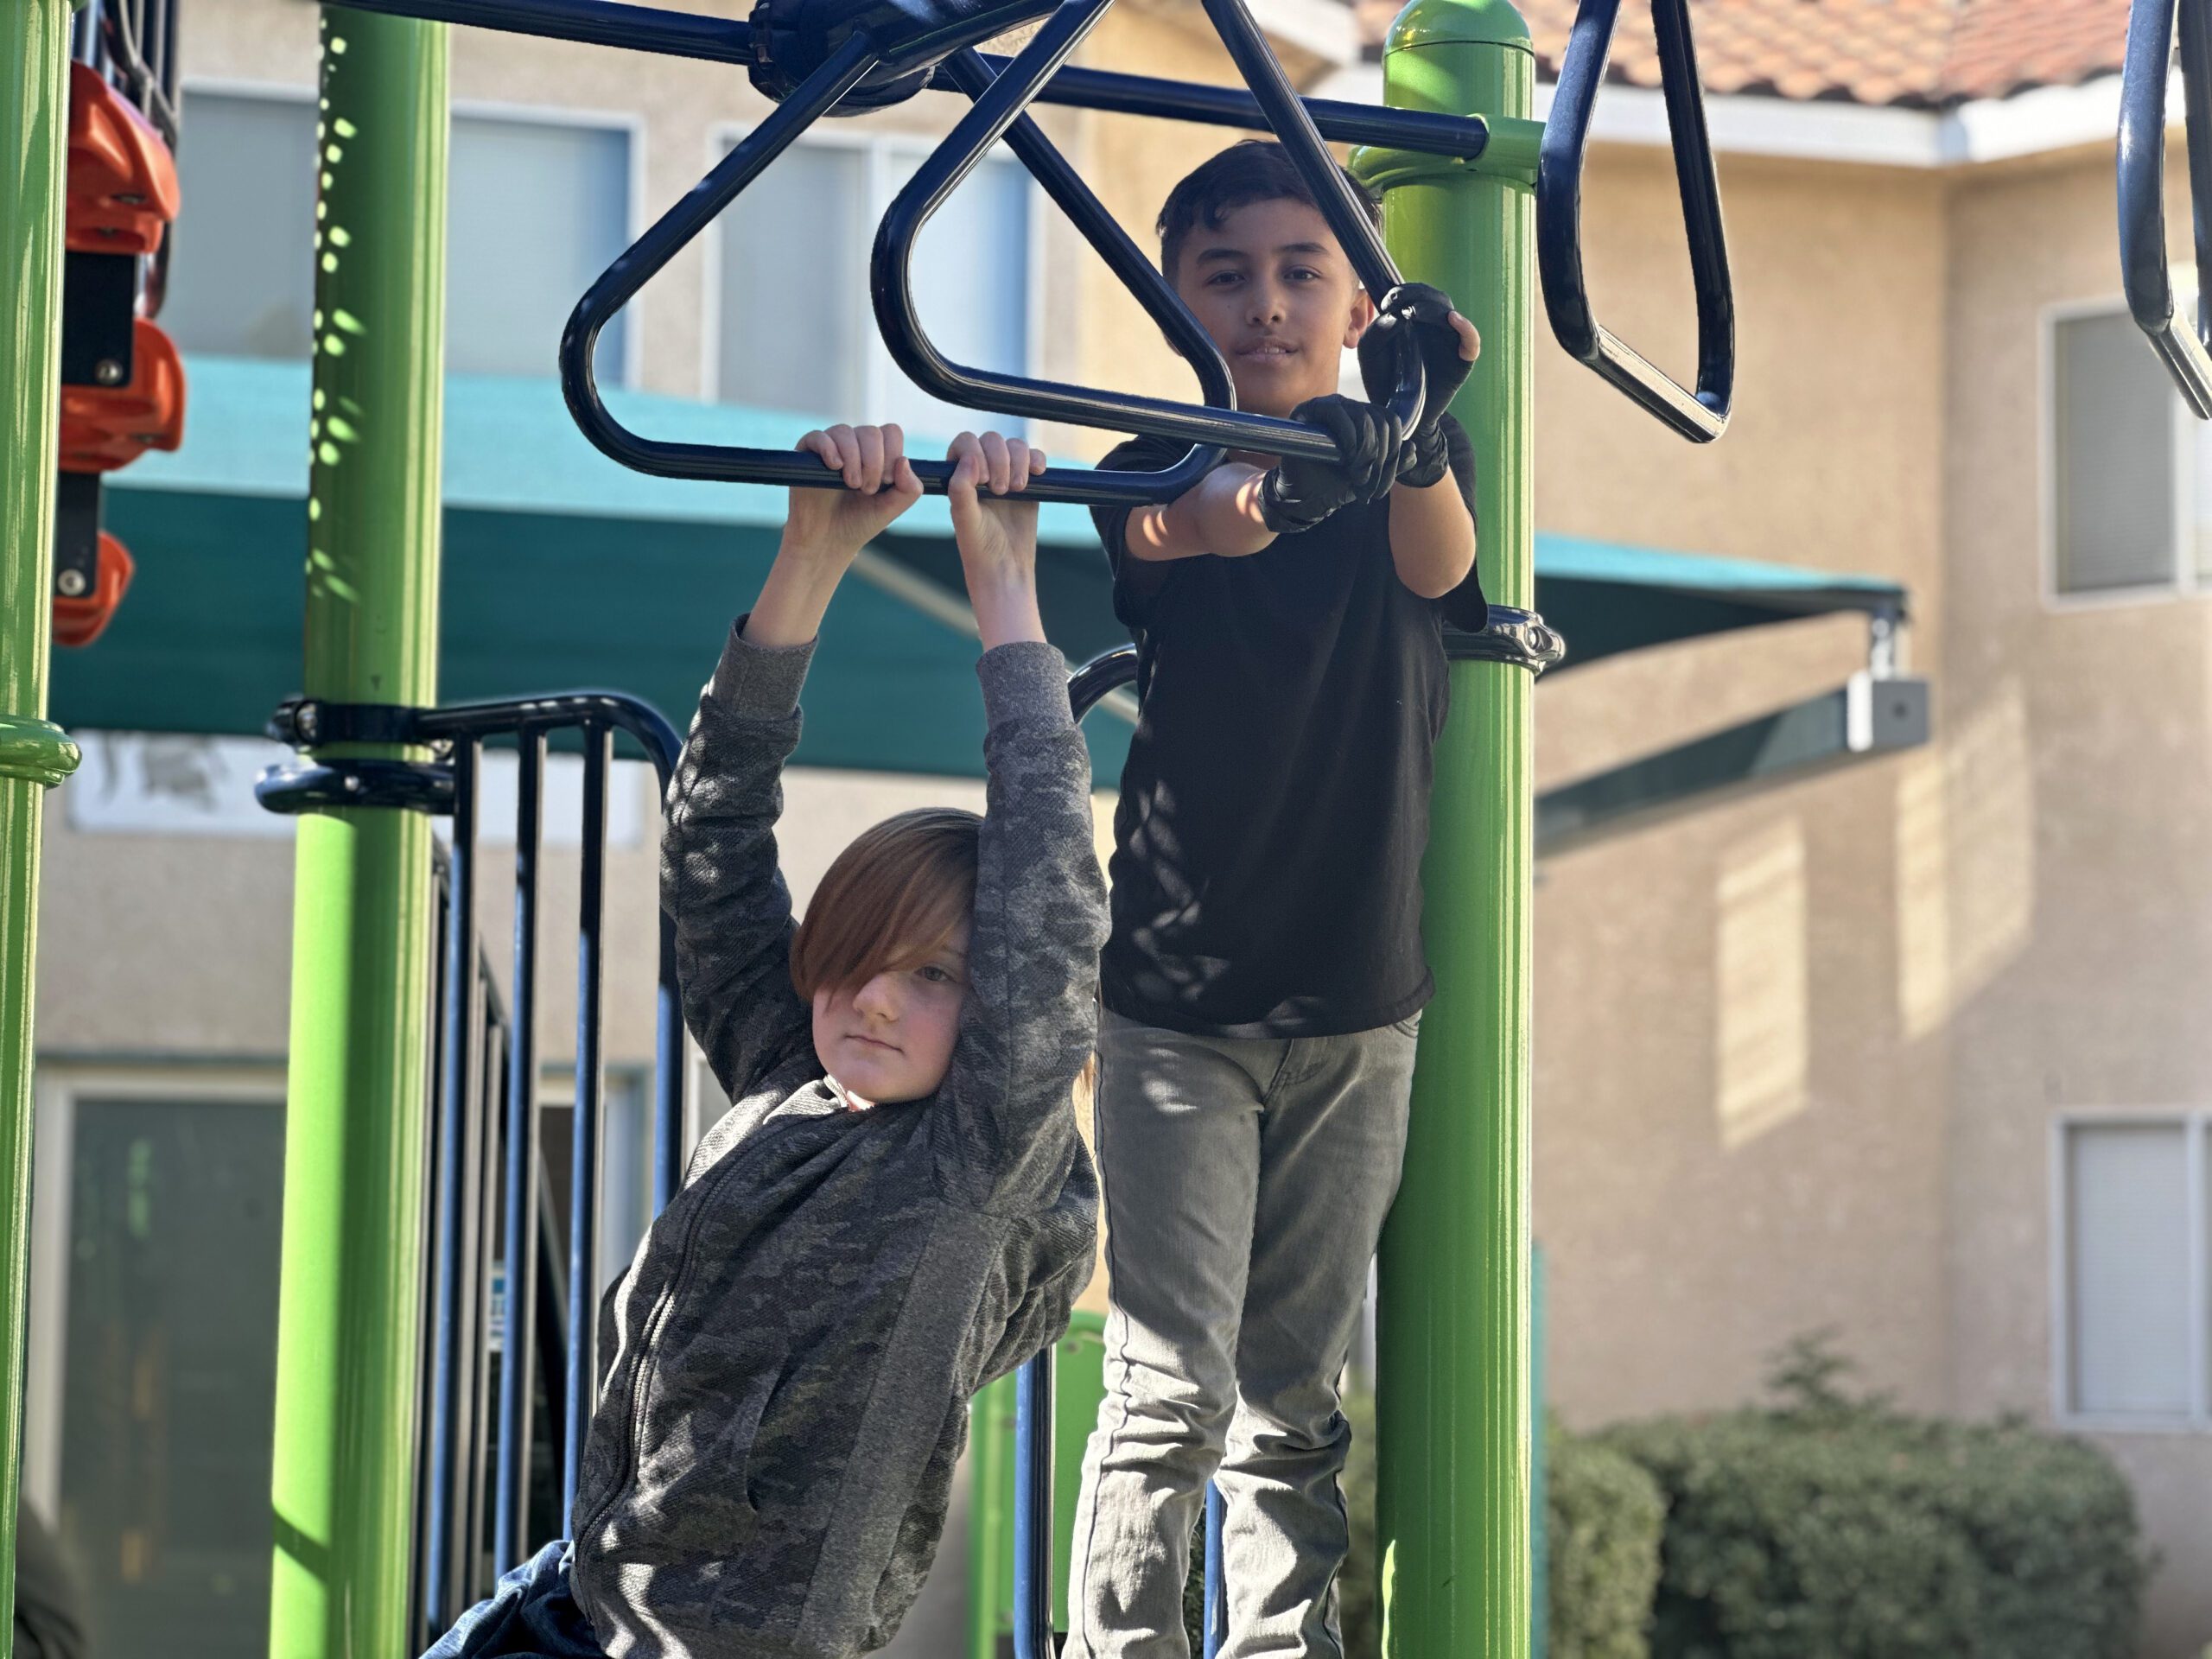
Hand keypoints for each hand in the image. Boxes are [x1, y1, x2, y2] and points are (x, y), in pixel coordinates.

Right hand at [783, 424, 923, 557]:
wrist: (827, 541)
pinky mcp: (807, 453)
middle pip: (871, 432)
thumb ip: (909, 489)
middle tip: (867, 490)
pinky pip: (818, 437)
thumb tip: (904, 461)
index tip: (885, 482)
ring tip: (851, 485)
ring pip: (846, 432)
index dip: (892, 455)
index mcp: (877, 454)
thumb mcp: (891, 509)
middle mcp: (855, 446)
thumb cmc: (859, 523)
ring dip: (854, 460)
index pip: (891, 433)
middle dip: (874, 463)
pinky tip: (835, 467)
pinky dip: (829, 449)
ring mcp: (831, 448)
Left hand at [947, 431, 1048, 647]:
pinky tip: (1037, 475)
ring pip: (1016, 445)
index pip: (965, 442)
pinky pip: (1036, 456)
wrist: (1005, 566)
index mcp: (959, 473)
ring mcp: (1006, 473)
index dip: (976, 453)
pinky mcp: (1030, 482)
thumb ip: (961, 487)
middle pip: (992, 439)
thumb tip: (970, 457)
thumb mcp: (963, 517)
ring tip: (1017, 490)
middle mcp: (981, 469)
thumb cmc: (978, 545)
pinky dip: (1038, 460)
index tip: (982, 481)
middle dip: (999, 460)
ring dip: (1019, 462)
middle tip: (1001, 491)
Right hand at [1257, 394, 1401, 534]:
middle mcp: (1352, 408)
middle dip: (1380, 459)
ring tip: (1357, 477)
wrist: (1305, 497)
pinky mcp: (1311, 410)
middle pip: (1382, 422)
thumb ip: (1393, 463)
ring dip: (1366, 452)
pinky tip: (1347, 458)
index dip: (1394, 454)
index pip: (1393, 423)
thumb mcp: (1372, 476)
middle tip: (1369, 487)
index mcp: (1368, 419)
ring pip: (1364, 418)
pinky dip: (1348, 437)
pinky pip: (1338, 413)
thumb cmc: (1336, 484)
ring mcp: (1332, 406)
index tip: (1382, 485)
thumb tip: (1413, 449)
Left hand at [1358, 284, 1479, 486]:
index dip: (1402, 292)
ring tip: (1416, 313)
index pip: (1414, 293)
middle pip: (1434, 297)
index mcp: (1413, 319)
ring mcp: (1449, 340)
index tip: (1387, 301)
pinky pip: (1471, 341)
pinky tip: (1453, 320)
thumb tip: (1395, 316)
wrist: (1400, 413)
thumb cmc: (1384, 380)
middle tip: (1398, 302)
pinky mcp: (1461, 359)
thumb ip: (1377, 331)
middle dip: (1416, 295)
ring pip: (1449, 313)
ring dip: (1433, 309)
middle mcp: (1433, 326)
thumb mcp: (1372, 353)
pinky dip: (1466, 329)